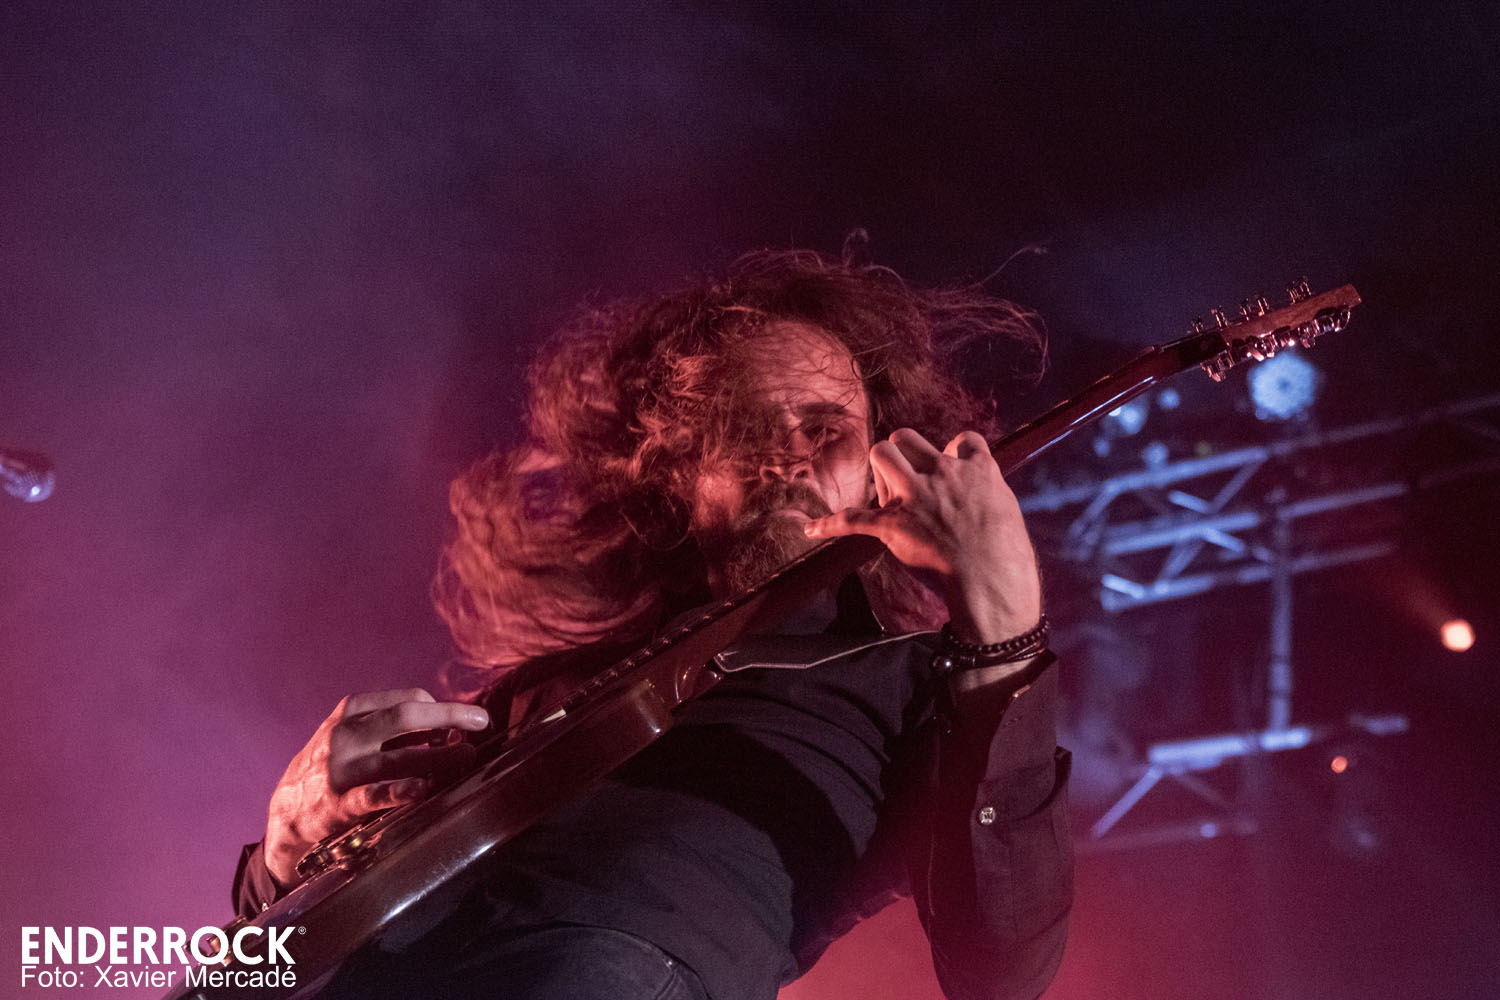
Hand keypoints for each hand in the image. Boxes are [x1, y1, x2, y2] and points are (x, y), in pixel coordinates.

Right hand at [263, 688, 489, 887]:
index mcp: (352, 711)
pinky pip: (374, 795)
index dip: (442, 709)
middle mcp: (346, 734)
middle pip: (406, 715)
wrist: (286, 811)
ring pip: (398, 756)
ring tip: (466, 756)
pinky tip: (422, 789)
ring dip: (439, 755)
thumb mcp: (354, 735)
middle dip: (448, 716)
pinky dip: (401, 791)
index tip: (464, 723)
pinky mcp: (338, 804)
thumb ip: (394, 729)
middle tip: (481, 722)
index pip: (408, 699)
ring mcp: (341, 768)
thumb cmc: (335, 765)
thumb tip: (451, 730)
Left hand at [803, 428, 1041, 643]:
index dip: (954, 453)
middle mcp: (941, 473)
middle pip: (905, 437)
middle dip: (902, 453)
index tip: (952, 470)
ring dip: (880, 470)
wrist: (992, 576)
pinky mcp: (892, 524)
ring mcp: (914, 496)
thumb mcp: (1006, 505)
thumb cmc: (1006, 550)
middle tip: (911, 481)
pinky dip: (828, 526)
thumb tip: (972, 476)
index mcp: (973, 467)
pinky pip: (851, 518)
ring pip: (882, 453)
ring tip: (888, 493)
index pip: (962, 439)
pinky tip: (809, 529)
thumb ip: (985, 485)